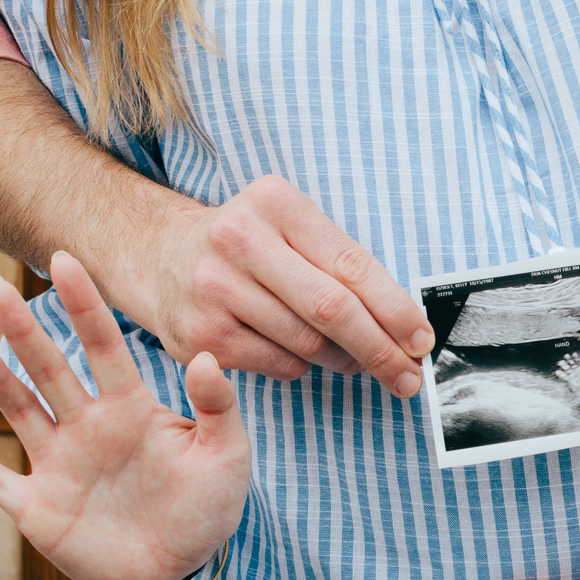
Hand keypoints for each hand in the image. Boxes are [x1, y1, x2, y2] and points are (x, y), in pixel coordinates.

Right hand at [0, 252, 250, 579]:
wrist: (182, 570)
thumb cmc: (207, 507)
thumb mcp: (227, 455)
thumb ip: (218, 407)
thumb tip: (204, 357)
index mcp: (131, 407)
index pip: (104, 345)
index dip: (84, 304)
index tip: (65, 260)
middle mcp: (88, 426)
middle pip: (50, 368)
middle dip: (24, 329)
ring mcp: (59, 464)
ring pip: (19, 410)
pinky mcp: (38, 507)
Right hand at [130, 176, 433, 393]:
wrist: (157, 255)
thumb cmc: (247, 244)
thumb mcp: (289, 226)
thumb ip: (341, 264)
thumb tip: (405, 327)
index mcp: (275, 203)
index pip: (352, 265)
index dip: (396, 309)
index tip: (423, 340)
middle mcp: (239, 240)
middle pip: (332, 309)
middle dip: (382, 349)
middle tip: (409, 376)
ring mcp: (214, 289)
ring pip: (308, 344)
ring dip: (346, 361)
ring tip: (358, 360)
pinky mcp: (202, 335)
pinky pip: (280, 365)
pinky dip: (305, 367)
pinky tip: (304, 354)